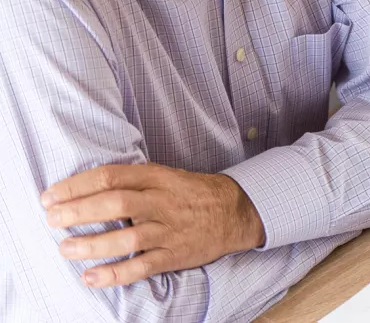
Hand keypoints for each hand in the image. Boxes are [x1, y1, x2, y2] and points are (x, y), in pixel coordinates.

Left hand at [41, 163, 263, 287]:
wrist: (234, 212)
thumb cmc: (191, 193)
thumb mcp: (165, 175)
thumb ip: (131, 181)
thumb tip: (83, 189)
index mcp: (156, 178)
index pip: (110, 177)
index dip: (76, 186)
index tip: (50, 196)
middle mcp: (161, 202)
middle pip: (115, 204)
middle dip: (78, 212)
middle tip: (52, 220)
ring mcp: (168, 230)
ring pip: (126, 238)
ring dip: (92, 245)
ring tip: (66, 249)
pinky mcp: (174, 255)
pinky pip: (142, 267)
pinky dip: (116, 274)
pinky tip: (92, 278)